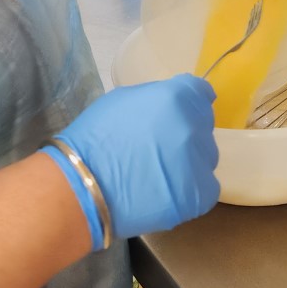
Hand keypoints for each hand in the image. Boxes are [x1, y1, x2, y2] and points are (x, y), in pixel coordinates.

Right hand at [43, 77, 219, 244]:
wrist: (80, 186)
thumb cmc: (94, 139)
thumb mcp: (123, 100)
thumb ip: (155, 99)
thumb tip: (170, 104)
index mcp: (175, 97)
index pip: (201, 93)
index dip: (190, 104)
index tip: (178, 116)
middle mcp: (193, 126)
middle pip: (203, 126)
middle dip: (185, 134)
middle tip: (159, 149)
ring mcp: (199, 162)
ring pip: (205, 158)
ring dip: (188, 163)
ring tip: (157, 175)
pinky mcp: (199, 194)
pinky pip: (206, 189)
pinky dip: (190, 191)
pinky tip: (164, 193)